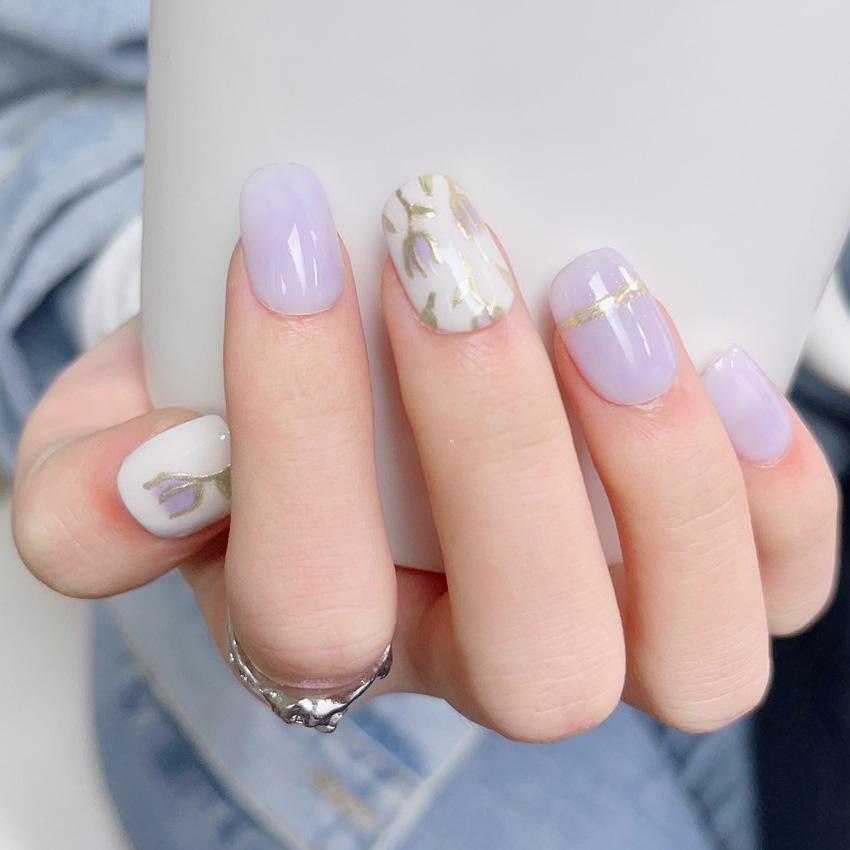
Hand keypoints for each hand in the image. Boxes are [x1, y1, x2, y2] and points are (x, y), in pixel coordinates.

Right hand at [12, 166, 838, 740]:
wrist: (346, 383)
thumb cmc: (243, 409)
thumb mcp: (128, 438)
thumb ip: (96, 488)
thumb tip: (139, 490)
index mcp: (331, 635)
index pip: (314, 607)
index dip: (296, 433)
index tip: (284, 248)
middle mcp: (478, 657)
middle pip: (534, 663)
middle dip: (494, 450)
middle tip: (451, 261)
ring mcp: (607, 631)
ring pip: (689, 660)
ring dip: (659, 474)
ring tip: (600, 298)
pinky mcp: (704, 584)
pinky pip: (778, 590)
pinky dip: (774, 492)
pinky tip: (712, 364)